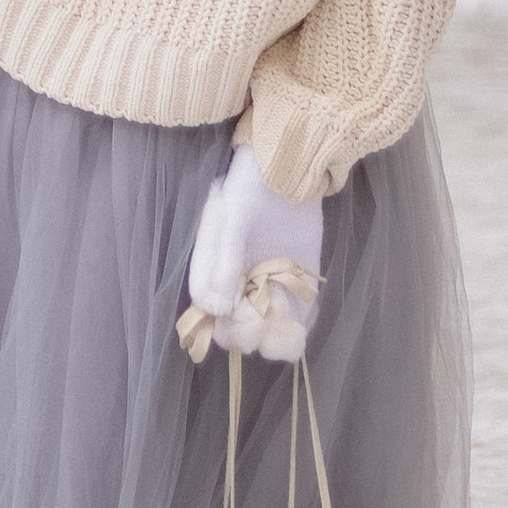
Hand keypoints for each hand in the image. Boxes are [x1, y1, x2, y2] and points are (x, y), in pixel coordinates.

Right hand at [180, 145, 323, 363]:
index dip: (219, 320)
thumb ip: (224, 261)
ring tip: (284, 331)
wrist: (288, 171)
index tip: (232, 313)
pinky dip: (298, 329)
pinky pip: (297, 316)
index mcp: (212, 267)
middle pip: (235, 325)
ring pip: (266, 326)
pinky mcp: (296, 282)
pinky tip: (300, 331)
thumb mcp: (232, 220)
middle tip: (261, 324)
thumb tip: (216, 308)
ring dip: (273, 335)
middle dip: (246, 332)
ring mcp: (268, 284)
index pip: (207, 309)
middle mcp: (238, 281)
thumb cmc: (250, 188)